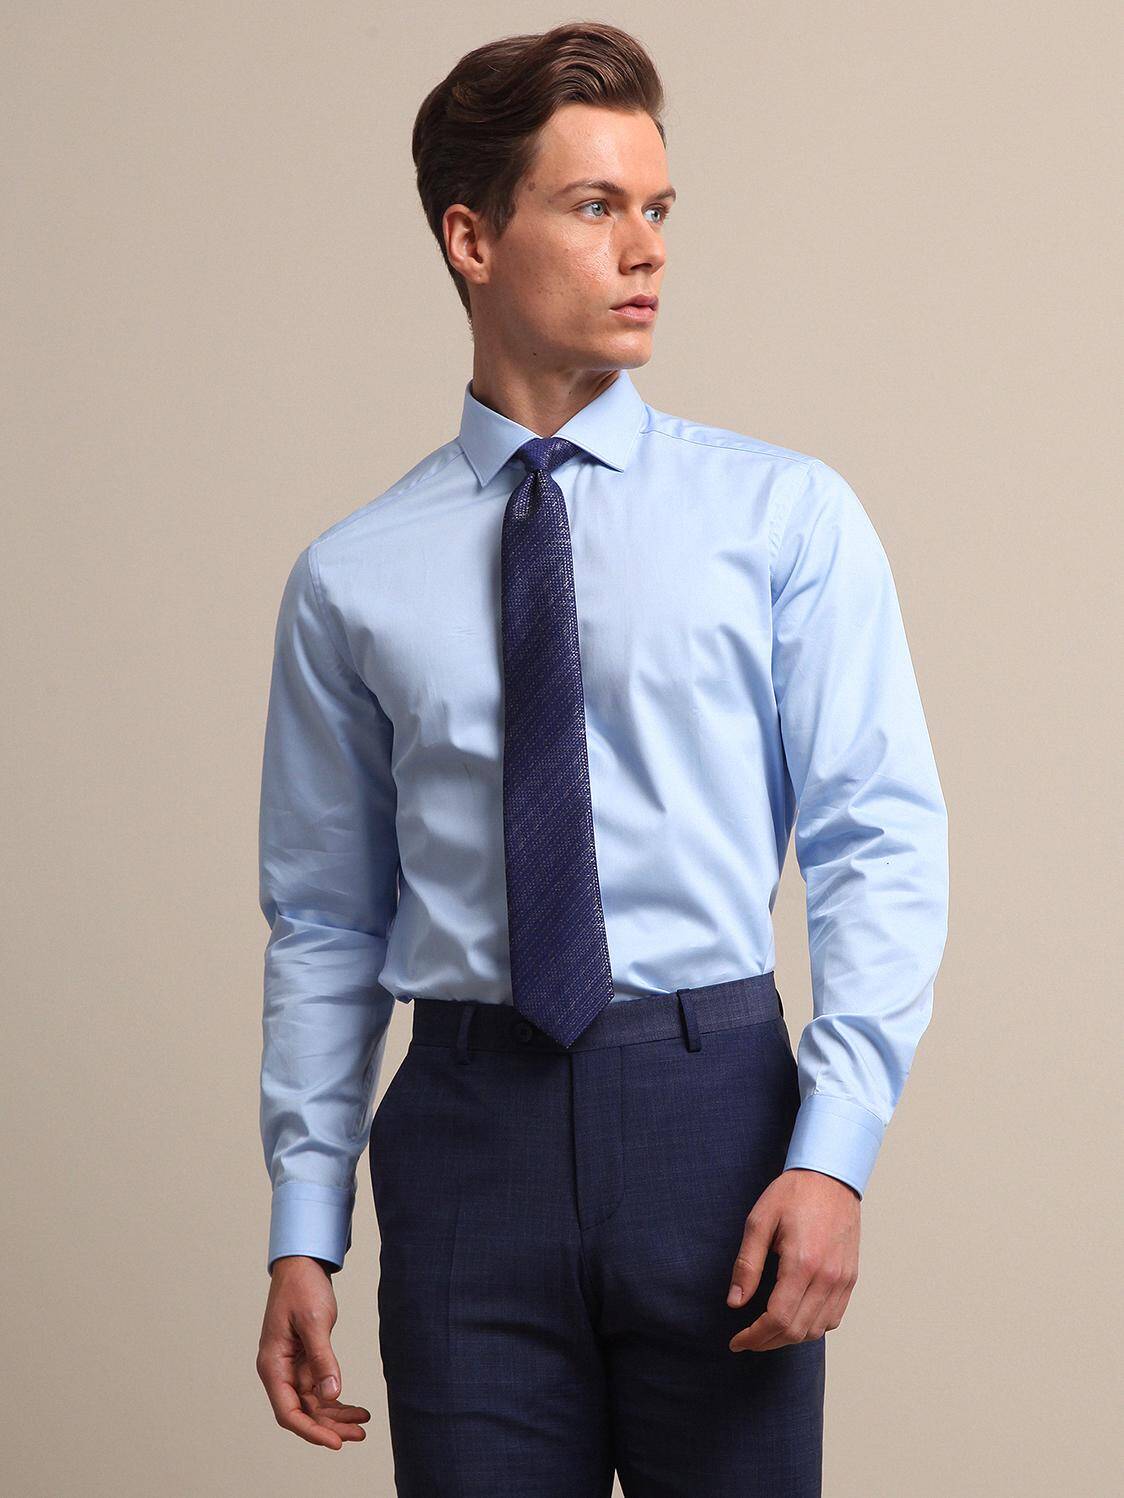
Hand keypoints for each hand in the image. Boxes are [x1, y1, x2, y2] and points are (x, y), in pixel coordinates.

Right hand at [256, 1255, 370, 1447]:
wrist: (302, 1263)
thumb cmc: (302, 1287)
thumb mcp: (314, 1321)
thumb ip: (322, 1358)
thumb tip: (332, 1394)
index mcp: (272, 1364)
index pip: (288, 1412)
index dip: (311, 1431)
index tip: (336, 1443)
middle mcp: (279, 1371)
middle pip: (303, 1412)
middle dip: (330, 1427)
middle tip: (360, 1435)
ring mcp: (292, 1367)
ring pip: (313, 1404)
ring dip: (336, 1416)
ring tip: (363, 1424)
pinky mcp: (304, 1360)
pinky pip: (319, 1389)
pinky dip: (337, 1400)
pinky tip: (356, 1408)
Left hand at [726, 1167, 860, 1351]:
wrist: (831, 1177)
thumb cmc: (794, 1194)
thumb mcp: (759, 1221)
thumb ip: (747, 1264)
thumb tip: (735, 1301)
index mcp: (802, 1262)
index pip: (779, 1318)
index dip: (755, 1336)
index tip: (737, 1341)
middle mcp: (827, 1276)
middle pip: (797, 1331)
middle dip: (767, 1342)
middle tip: (747, 1339)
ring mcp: (843, 1280)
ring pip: (817, 1330)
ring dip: (790, 1338)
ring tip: (767, 1331)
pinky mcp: (850, 1278)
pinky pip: (833, 1318)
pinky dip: (812, 1327)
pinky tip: (794, 1317)